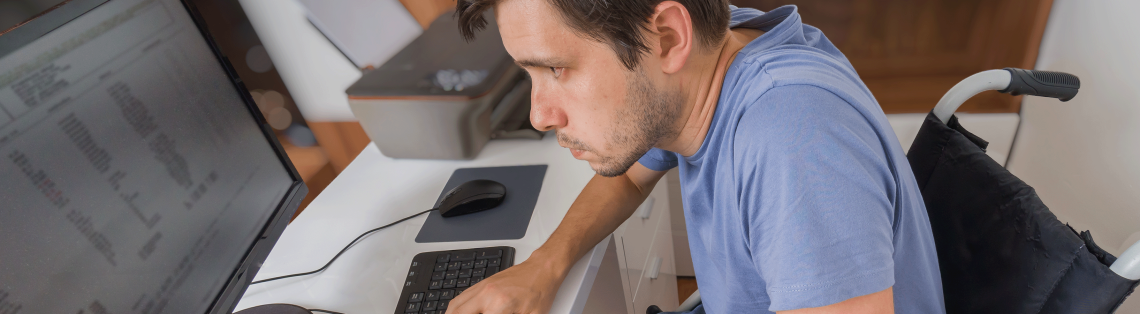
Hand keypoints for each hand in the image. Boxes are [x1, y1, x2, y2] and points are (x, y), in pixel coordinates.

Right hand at [445, 257, 565, 313]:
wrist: (542, 270)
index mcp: (499, 305)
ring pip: (455, 305)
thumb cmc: (540, 293)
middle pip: (458, 313)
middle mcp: (487, 294)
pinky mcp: (482, 283)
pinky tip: (458, 313)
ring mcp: (482, 287)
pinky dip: (456, 308)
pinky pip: (461, 297)